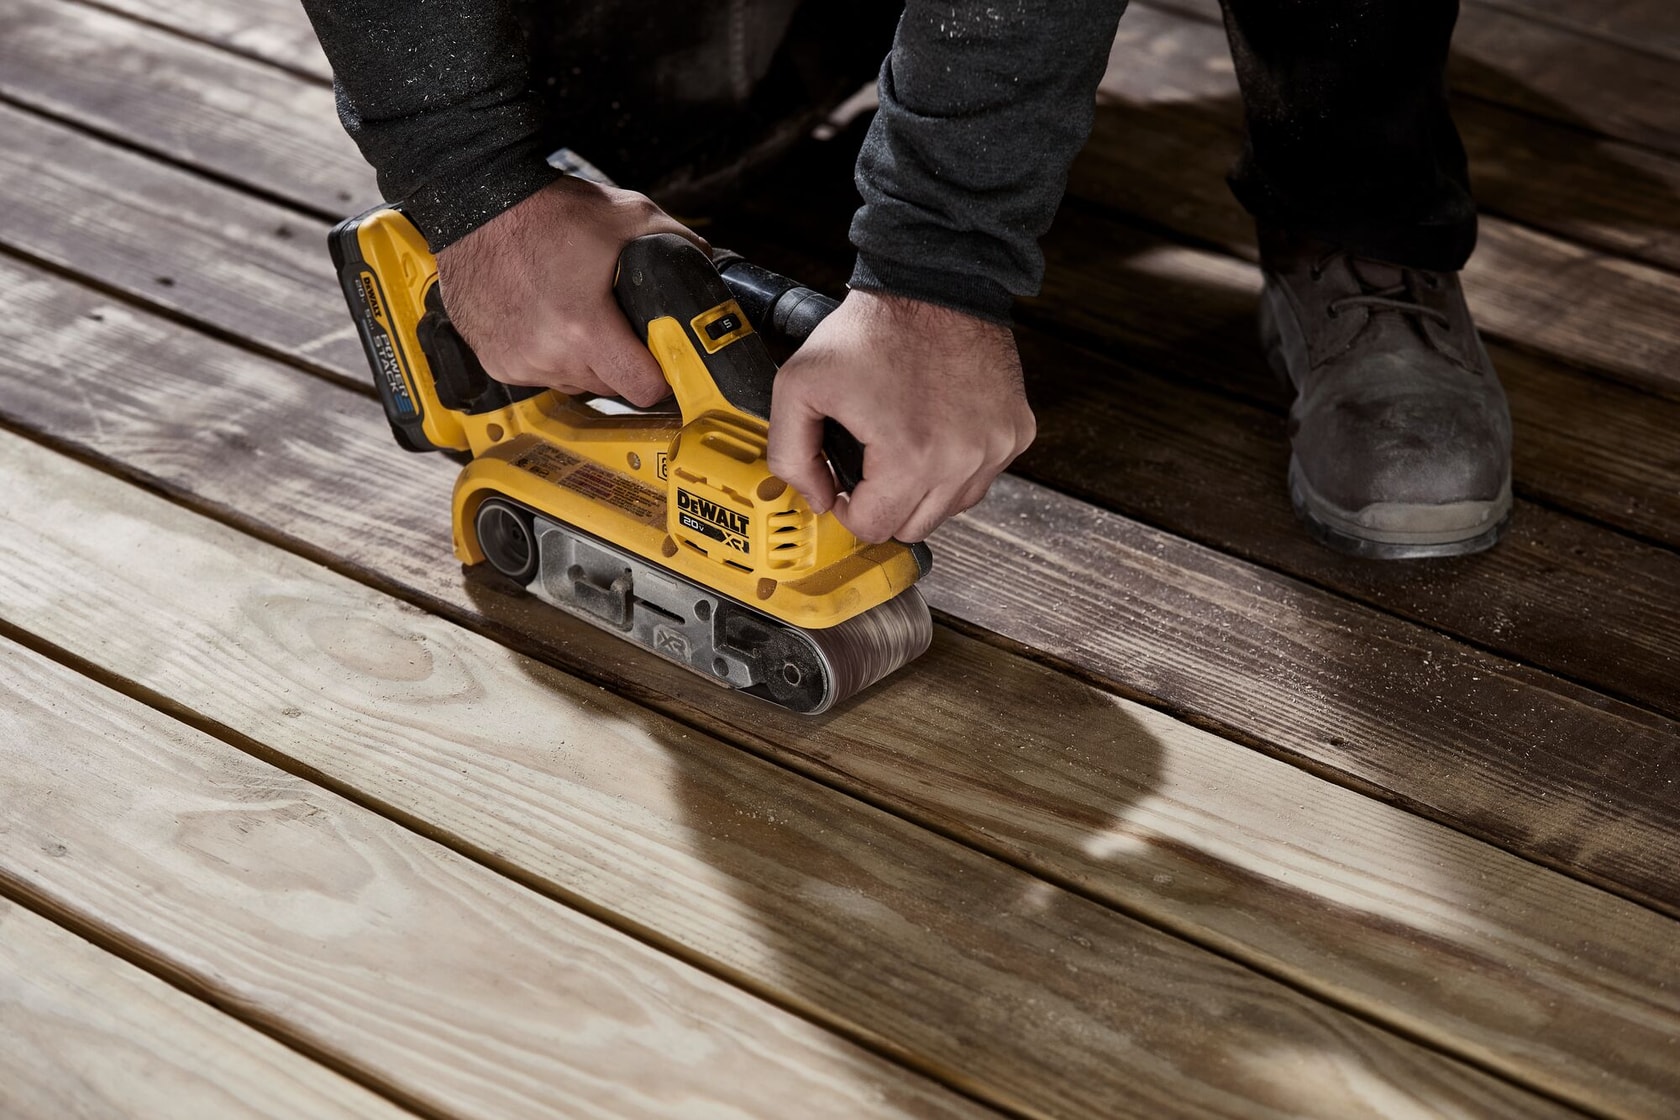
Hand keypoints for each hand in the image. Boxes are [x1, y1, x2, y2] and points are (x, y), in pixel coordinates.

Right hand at [435, 177, 706, 405]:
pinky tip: (546, 319)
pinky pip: (539, 374)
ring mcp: (517, 361)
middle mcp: (547, 355)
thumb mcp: (628, 215)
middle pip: (611, 386)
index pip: (643, 389)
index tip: (662, 357)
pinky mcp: (494, 361)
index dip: (661, 374)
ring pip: (575, 382)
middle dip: (623, 360)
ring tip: (578, 315)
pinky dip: (549, 355)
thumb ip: (680, 244)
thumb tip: (710, 267)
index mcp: (582, 329)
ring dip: (585, 360)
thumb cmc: (543, 209)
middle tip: (619, 324)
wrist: (475, 200)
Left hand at [767, 290, 1034, 542]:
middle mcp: (962, 461)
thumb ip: (791, 455)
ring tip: (904, 441)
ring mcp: (994, 448)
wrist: (934, 283)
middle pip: (914, 526)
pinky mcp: (1015, 432)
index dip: (849, 508)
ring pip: (951, 507)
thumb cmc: (872, 330)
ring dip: (923, 488)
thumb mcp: (799, 386)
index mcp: (911, 457)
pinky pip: (981, 475)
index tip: (845, 484)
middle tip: (870, 462)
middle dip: (885, 502)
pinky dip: (957, 464)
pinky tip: (937, 428)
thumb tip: (817, 497)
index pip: (874, 528)